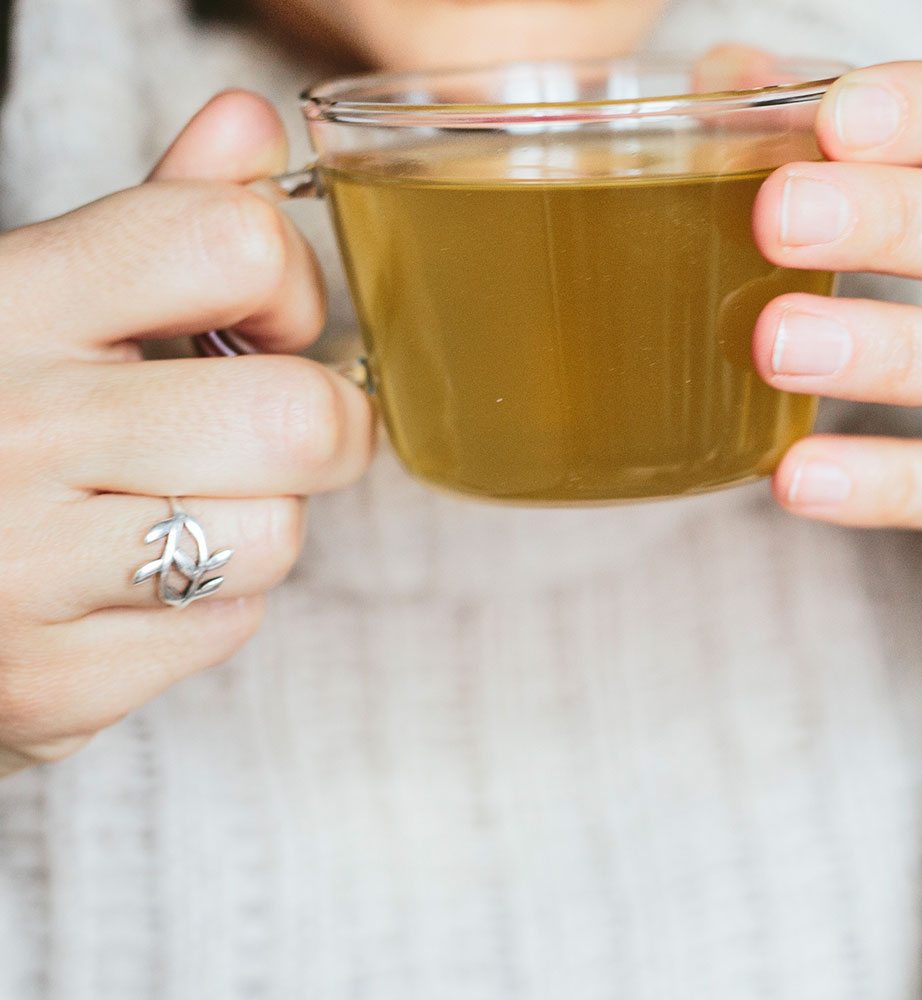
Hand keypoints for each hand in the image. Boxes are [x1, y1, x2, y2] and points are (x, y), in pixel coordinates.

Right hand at [0, 92, 372, 775]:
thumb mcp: (40, 300)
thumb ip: (155, 220)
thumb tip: (250, 123)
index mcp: (10, 305)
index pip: (233, 243)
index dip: (290, 284)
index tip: (265, 320)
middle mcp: (11, 430)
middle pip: (298, 418)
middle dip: (316, 428)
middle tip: (265, 433)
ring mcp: (22, 568)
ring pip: (278, 536)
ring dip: (256, 525)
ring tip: (171, 507)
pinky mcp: (53, 684)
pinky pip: (228, 628)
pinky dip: (204, 611)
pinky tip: (126, 586)